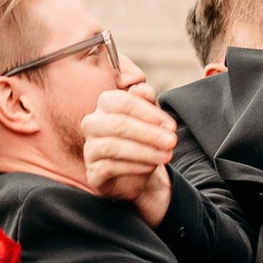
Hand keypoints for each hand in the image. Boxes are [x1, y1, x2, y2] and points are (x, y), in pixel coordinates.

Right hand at [80, 82, 179, 225]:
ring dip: (144, 151)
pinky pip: (110, 167)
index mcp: (105, 104)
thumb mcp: (150, 117)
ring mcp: (90, 149)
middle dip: (149, 133)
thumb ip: (147, 100)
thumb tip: (142, 90)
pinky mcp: (92, 172)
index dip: (149, 113)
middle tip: (171, 141)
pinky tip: (151, 166)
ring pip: (112, 146)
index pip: (123, 101)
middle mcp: (92, 124)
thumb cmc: (143, 137)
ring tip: (165, 155)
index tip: (171, 126)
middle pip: (117, 124)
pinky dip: (134, 167)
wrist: (137, 171)